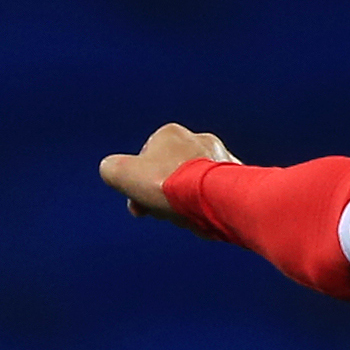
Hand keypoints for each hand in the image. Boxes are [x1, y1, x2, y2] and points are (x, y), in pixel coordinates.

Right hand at [98, 122, 235, 220]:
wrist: (211, 196)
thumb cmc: (167, 184)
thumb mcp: (122, 175)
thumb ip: (111, 169)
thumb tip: (111, 170)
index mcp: (170, 133)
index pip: (146, 160)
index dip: (138, 186)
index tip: (139, 206)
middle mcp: (198, 139)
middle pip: (171, 172)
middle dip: (162, 194)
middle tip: (160, 213)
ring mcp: (221, 157)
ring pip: (194, 183)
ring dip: (184, 200)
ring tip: (183, 216)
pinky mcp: (237, 177)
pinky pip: (216, 192)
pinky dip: (207, 204)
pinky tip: (202, 216)